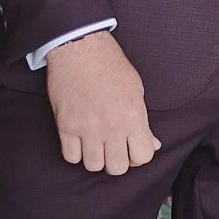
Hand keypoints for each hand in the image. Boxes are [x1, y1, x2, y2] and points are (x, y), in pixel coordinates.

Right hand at [46, 31, 158, 175]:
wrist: (81, 50)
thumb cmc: (111, 66)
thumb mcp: (136, 90)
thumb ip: (143, 121)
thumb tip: (152, 144)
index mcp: (133, 116)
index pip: (143, 156)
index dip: (139, 156)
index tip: (133, 148)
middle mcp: (111, 126)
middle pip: (117, 168)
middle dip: (118, 161)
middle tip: (115, 148)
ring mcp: (87, 128)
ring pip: (93, 166)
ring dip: (96, 158)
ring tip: (97, 143)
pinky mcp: (65, 127)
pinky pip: (71, 157)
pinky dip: (76, 153)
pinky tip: (80, 141)